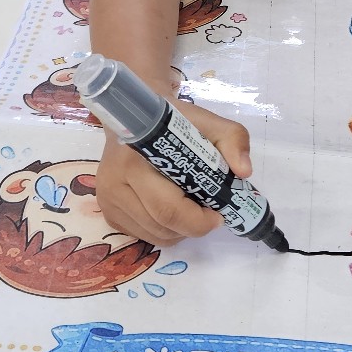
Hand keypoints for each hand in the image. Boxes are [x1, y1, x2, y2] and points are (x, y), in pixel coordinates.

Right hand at [95, 100, 252, 244]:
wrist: (136, 115)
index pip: (168, 209)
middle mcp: (114, 183)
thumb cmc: (174, 121)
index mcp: (135, 160)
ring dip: (180, 230)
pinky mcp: (107, 211)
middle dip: (193, 226)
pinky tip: (172, 207)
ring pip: (154, 236)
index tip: (218, 213)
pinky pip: (143, 235)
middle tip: (209, 212)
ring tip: (190, 206)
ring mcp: (107, 200)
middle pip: (162, 226)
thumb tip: (243, 171)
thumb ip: (232, 140)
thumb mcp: (209, 123)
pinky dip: (164, 230)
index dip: (198, 220)